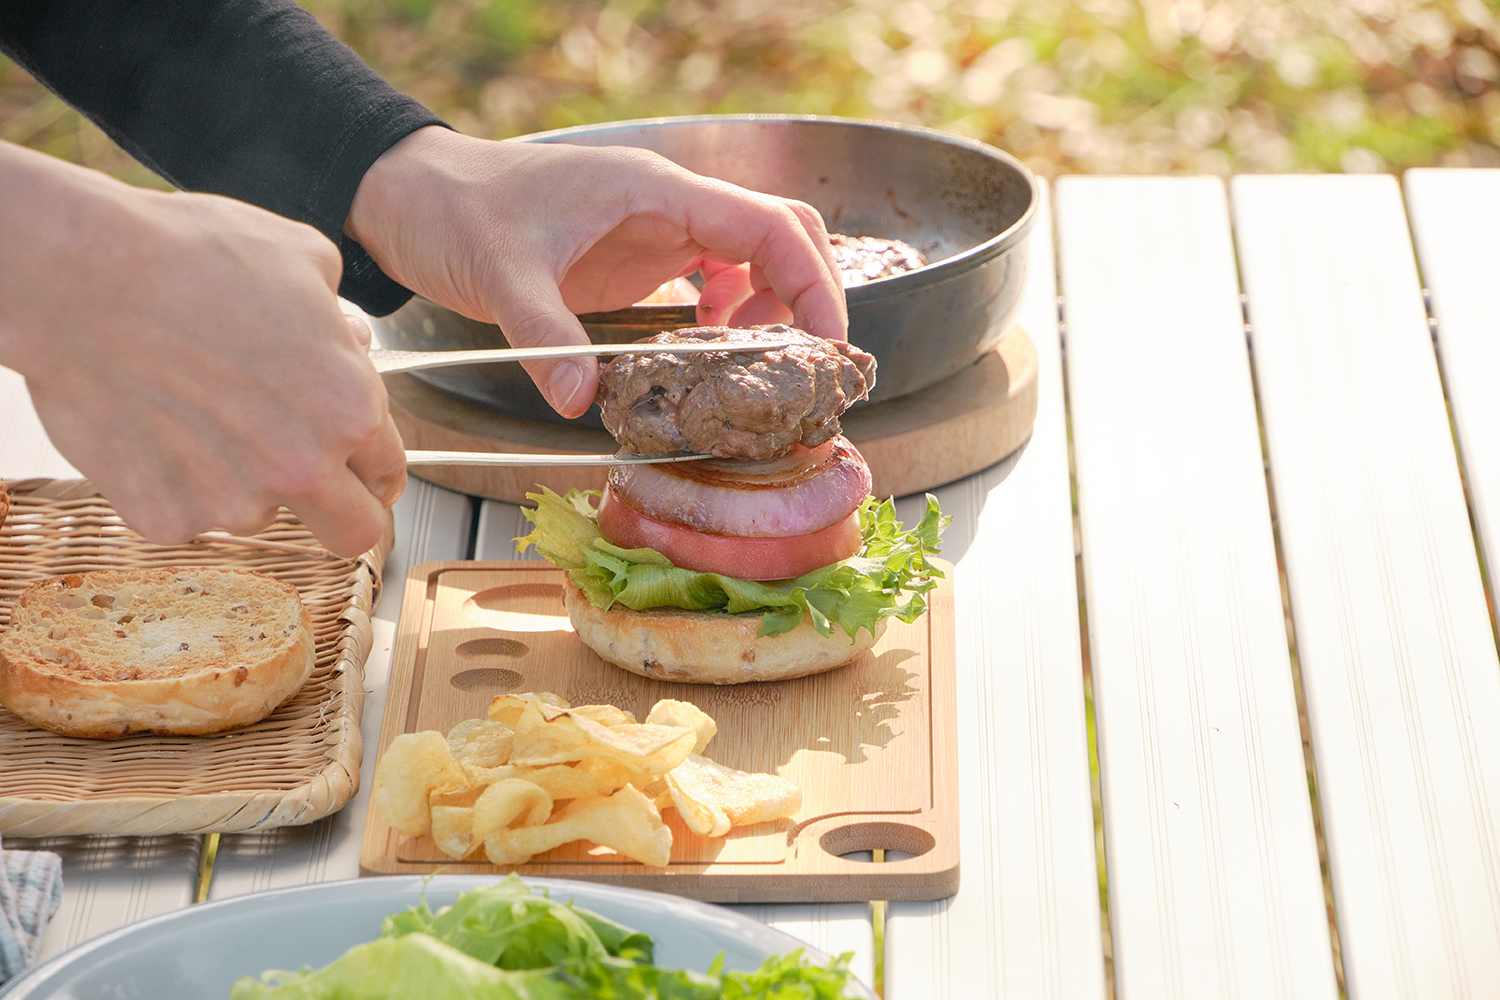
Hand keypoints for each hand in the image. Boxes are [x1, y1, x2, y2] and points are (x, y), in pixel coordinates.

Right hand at [0, 142, 402, 556]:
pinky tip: (156, 426)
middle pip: (353, 534)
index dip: (375, 469)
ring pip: (259, 515)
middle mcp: (302, 466)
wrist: (77, 276)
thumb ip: (342, 320)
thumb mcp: (304, 259)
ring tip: (199, 412)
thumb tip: (350, 342)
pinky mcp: (166, 516)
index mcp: (349, 409)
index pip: (388, 472)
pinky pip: (187, 512)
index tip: (361, 473)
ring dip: (244, 481)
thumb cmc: (189, 255)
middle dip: (344, 515)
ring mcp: (232, 500)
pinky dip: (177, 482)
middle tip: (316, 488)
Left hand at [345, 126, 847, 417]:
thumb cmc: (458, 210)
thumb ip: (545, 335)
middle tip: (803, 363)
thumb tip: (582, 402)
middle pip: (781, 233)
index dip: (812, 282)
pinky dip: (729, 315)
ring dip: (771, 307)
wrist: (415, 194)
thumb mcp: (499, 273)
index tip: (826, 341)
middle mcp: (670, 204)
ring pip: (754, 255)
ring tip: (748, 364)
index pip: (768, 225)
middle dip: (809, 293)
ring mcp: (658, 228)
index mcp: (655, 191)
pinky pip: (713, 277)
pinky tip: (705, 351)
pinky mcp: (640, 254)